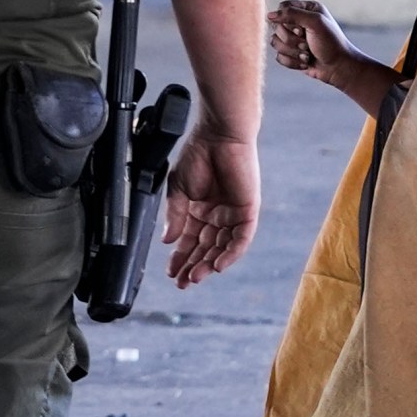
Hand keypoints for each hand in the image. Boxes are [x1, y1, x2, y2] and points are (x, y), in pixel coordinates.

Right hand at [162, 127, 258, 287]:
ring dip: (209, 264)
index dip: (180, 257)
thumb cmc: (199, 153)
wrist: (219, 134)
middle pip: (205, 248)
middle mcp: (217, 214)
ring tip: (194, 277)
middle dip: (193, 265)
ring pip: (222, 247)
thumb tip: (168, 241)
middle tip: (182, 282)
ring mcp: (233, 213)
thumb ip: (174, 216)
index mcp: (199, 209)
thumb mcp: (178, 188)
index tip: (170, 272)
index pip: (190, 240)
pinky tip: (217, 265)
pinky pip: (241, 239)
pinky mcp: (247, 210)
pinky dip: (230, 253)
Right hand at [271, 0, 403, 116]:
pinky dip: (292, 62)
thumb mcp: (315, 23)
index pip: (282, 8)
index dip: (287, 21)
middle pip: (277, 27)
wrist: (339, 68)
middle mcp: (299, 22)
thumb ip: (292, 14)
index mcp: (307, 9)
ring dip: (292, 52)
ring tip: (307, 55)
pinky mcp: (292, 53)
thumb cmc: (331, 43)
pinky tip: (305, 63)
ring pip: (275, 42)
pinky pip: (278, 56)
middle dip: (291, 40)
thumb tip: (269, 16)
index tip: (301, 30)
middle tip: (307, 45)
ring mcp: (294, 39)